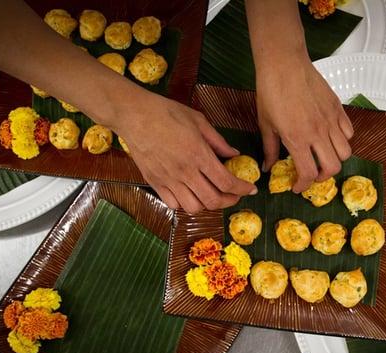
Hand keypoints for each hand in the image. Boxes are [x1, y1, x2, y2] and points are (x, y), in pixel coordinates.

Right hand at [116, 92, 256, 213]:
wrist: (134, 115)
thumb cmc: (166, 112)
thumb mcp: (198, 121)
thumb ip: (218, 141)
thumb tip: (234, 154)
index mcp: (199, 155)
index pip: (226, 182)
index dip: (242, 189)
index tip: (251, 189)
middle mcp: (185, 172)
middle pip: (213, 200)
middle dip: (229, 200)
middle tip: (234, 194)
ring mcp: (168, 180)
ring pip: (193, 207)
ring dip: (207, 204)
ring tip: (211, 194)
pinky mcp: (155, 182)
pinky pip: (173, 204)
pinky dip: (185, 204)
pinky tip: (189, 194)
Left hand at [256, 55, 353, 192]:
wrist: (284, 63)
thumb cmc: (271, 91)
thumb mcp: (266, 124)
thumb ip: (270, 149)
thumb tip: (268, 167)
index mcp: (297, 139)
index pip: (308, 173)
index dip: (303, 185)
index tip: (297, 186)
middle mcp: (318, 132)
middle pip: (333, 168)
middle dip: (322, 177)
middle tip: (312, 174)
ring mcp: (331, 120)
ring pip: (346, 152)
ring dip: (335, 159)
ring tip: (323, 156)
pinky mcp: (338, 108)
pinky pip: (349, 132)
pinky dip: (343, 140)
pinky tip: (331, 137)